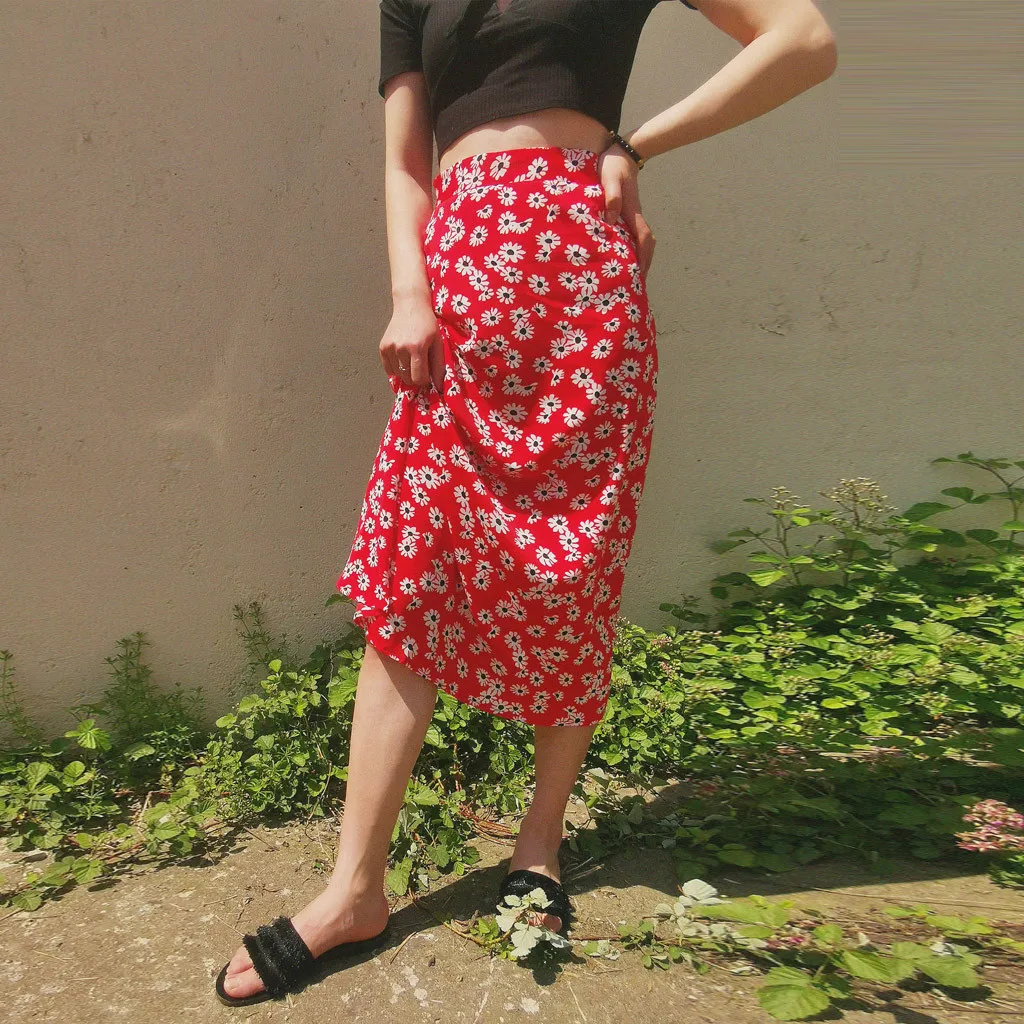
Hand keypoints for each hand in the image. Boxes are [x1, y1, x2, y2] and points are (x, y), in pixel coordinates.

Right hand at [380, 298, 445, 393]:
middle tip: (420, 366)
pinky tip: (403, 358)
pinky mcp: (382, 347)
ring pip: (398, 375)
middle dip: (415, 377)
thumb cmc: (427, 324)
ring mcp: (390, 348)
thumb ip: (438, 366)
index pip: (419, 379)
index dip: (425, 380)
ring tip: (411, 359)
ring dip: (406, 373)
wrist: (410, 305)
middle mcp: (401, 348)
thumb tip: (439, 387)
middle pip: (407, 379)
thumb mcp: (438, 342)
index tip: (428, 374)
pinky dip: (396, 369)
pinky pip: (388, 369)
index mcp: (417, 348)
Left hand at [597, 143, 655, 278]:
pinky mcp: (627, 212)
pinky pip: (633, 234)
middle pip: (646, 244)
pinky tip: (623, 254)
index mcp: (632, 212)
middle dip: (644, 263)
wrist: (622, 153)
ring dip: (640, 256)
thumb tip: (612, 219)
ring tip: (633, 273)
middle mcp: (635, 216)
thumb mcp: (610, 180)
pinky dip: (633, 247)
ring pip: (641, 240)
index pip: (642, 239)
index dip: (643, 257)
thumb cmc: (614, 166)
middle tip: (638, 281)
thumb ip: (612, 198)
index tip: (640, 274)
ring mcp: (632, 215)